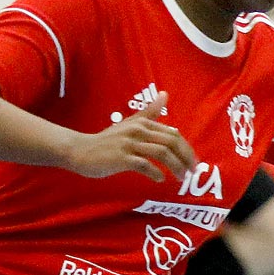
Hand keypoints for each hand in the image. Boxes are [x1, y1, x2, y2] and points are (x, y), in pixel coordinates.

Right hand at [62, 90, 195, 181]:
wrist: (81, 151)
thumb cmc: (108, 140)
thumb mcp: (130, 124)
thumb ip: (149, 112)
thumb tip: (165, 94)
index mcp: (142, 123)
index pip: (173, 135)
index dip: (187, 150)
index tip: (192, 163)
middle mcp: (138, 130)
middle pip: (171, 142)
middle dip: (185, 158)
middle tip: (191, 172)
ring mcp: (129, 144)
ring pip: (162, 153)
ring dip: (175, 167)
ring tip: (180, 177)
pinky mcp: (121, 158)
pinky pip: (145, 165)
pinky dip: (156, 173)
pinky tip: (159, 179)